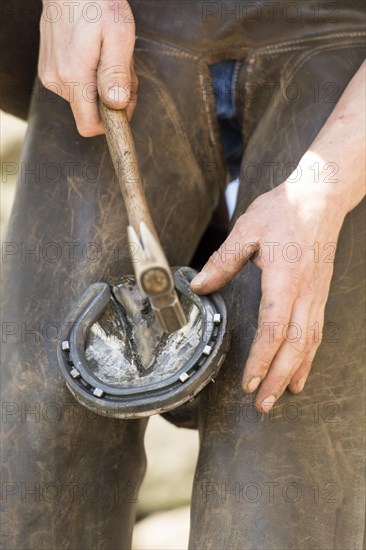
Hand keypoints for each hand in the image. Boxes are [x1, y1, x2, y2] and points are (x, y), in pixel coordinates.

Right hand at [38, 0, 136, 135]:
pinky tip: (96, 52)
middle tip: (123, 68)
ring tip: (108, 54)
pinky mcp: (49, 69)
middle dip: (112, 97)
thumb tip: (116, 104)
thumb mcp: (118, 35)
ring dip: (104, 84)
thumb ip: (117, 73)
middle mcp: (57, 81)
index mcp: (74, 77)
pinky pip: (76, 85)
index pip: (90, 125)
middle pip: (91, 112)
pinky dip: (92, 75)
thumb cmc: (96, 1)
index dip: (112, 122)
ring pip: (85, 98)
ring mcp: (51, 75)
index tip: (125, 102)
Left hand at [191, 168, 346, 411]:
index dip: (261, 358)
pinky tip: (300, 372)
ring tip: (279, 397)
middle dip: (277, 377)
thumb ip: (223, 260)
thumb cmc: (284, 209)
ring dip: (294, 372)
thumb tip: (199, 286)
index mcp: (286, 277)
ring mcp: (316, 295)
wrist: (321, 196)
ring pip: (309, 343)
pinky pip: (316, 332)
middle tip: (261, 404)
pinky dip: (308, 356)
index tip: (248, 382)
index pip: (274, 327)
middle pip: (295, 344)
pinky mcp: (319, 294)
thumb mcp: (247, 229)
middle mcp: (306, 292)